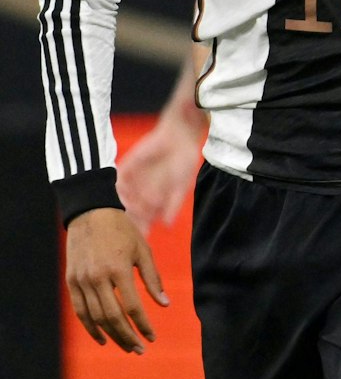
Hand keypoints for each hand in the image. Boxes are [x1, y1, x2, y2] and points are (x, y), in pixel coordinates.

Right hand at [65, 209, 168, 353]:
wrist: (90, 214)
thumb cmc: (123, 231)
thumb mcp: (143, 251)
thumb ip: (153, 279)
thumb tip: (165, 304)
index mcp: (118, 270)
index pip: (132, 306)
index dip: (143, 324)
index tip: (152, 336)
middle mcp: (97, 278)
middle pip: (112, 317)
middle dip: (127, 336)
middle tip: (140, 349)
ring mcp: (82, 281)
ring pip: (96, 317)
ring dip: (111, 335)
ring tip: (126, 346)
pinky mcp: (71, 282)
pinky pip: (80, 311)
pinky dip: (90, 327)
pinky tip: (102, 337)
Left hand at [116, 118, 203, 232]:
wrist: (179, 136)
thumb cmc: (184, 162)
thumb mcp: (182, 186)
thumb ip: (174, 205)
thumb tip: (167, 225)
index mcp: (154, 200)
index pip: (144, 220)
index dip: (141, 230)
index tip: (138, 241)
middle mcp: (140, 193)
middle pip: (129, 212)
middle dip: (128, 222)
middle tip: (127, 231)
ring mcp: (132, 181)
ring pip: (122, 199)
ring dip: (124, 207)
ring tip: (126, 213)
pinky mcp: (126, 168)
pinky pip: (118, 182)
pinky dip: (120, 190)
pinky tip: (123, 195)